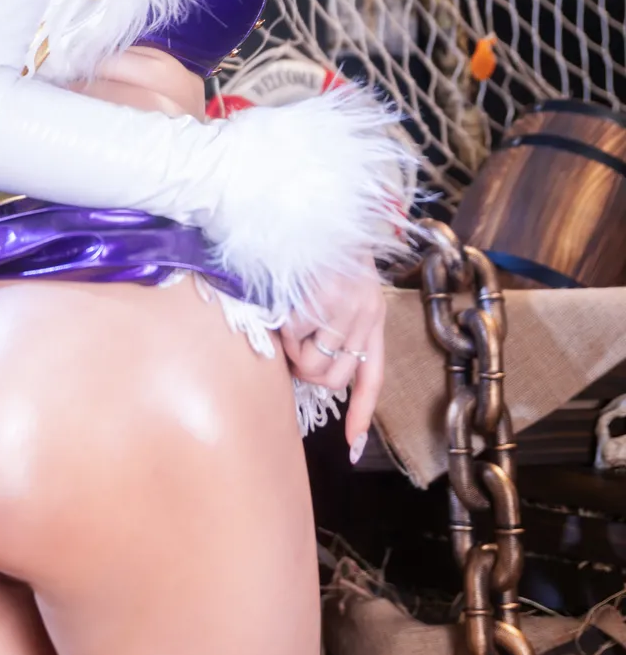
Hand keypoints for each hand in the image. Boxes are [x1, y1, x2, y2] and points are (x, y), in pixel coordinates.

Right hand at [279, 261, 385, 461]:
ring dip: (293, 352)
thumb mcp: (341, 289)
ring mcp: (343, 309)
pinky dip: (282, 329)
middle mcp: (364, 315)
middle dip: (309, 373)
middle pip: (334, 380)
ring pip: (312, 366)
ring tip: (289, 322)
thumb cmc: (318, 251)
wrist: (311, 207)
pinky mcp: (319, 301)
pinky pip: (293, 339)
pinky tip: (285, 305)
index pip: (371, 376)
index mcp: (373, 315)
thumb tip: (311, 369)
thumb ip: (334, 326)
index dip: (360, 413)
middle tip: (295, 348)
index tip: (352, 446)